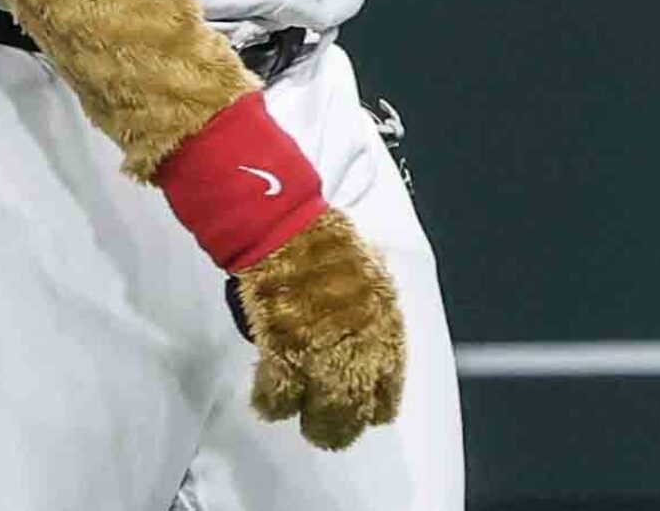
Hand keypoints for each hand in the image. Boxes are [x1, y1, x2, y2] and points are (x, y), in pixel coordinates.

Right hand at [230, 207, 406, 448]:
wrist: (286, 226)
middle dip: (344, 424)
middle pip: (357, 404)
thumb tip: (362, 332)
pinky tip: (269, 402)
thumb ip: (368, 309)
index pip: (390, 379)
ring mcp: (321, 348)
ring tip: (304, 426)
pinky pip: (280, 393)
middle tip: (329, 433)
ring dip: (313, 423)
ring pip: (323, 410)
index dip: (378, 399)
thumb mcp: (367, 272)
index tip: (370, 411)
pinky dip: (273, 402)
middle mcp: (360, 342)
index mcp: (383, 320)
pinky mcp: (284, 348)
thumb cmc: (325, 241)